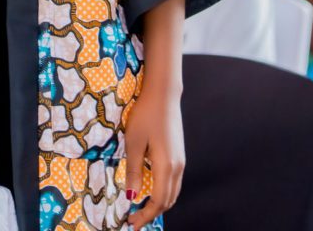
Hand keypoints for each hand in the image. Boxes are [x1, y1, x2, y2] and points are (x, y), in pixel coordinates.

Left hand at [124, 85, 184, 228]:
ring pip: (173, 192)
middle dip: (152, 213)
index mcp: (166, 166)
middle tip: (134, 219)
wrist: (163, 94)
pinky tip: (151, 190)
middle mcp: (177, 167)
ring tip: (141, 208)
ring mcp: (181, 160)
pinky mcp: (179, 154)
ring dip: (159, 203)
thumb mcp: (133, 142)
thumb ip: (134, 171)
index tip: (132, 224)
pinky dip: (164, 192)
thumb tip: (132, 197)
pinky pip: (174, 181)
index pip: (159, 201)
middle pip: (168, 200)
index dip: (146, 215)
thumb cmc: (145, 115)